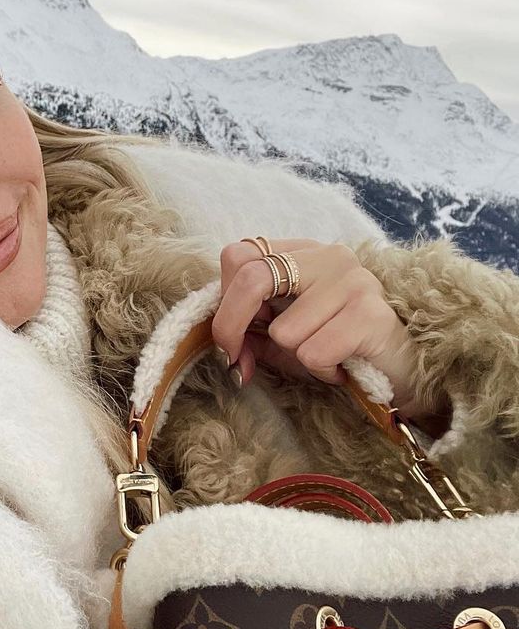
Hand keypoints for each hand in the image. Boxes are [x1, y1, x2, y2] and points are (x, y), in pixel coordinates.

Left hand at [211, 239, 445, 427]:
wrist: (403, 375)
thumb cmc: (337, 351)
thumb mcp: (285, 336)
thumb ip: (250, 331)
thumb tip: (226, 349)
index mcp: (303, 252)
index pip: (239, 255)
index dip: (224, 301)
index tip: (228, 339)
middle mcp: (329, 256)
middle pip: (251, 278)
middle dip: (231, 327)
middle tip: (238, 361)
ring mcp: (353, 280)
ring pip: (283, 330)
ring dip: (297, 357)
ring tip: (326, 356)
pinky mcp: (370, 314)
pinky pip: (313, 353)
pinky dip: (322, 371)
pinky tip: (343, 365)